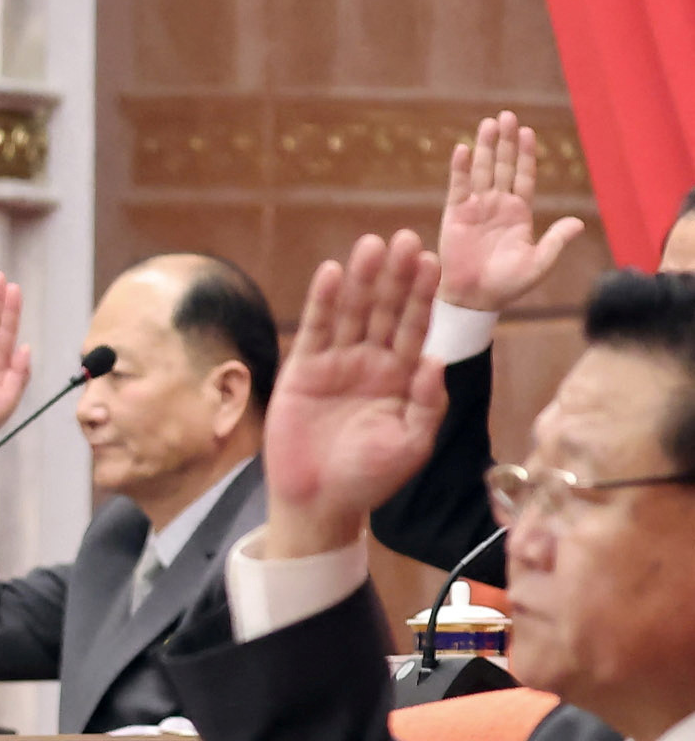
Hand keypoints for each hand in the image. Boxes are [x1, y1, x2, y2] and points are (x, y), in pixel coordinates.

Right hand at [259, 232, 448, 559]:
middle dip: (395, 276)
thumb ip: (428, 402)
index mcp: (403, 377)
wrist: (320, 502)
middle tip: (406, 238)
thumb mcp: (412, 443)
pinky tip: (331, 273)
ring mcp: (336, 364)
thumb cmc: (370, 478)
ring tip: (370, 245)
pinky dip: (322, 302)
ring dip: (361, 279)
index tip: (432, 261)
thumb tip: (436, 360)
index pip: (416, 327)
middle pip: (386, 310)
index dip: (423, 295)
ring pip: (352, 313)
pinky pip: (315, 330)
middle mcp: (371, 363)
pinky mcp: (303, 371)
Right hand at [434, 112, 593, 315]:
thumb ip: (556, 241)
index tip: (527, 132)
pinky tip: (464, 149)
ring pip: (482, 171)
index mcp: (519, 213)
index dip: (526, 154)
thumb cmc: (508, 285)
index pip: (524, 176)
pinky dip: (461, 169)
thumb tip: (578, 222)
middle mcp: (497, 206)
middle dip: (505, 141)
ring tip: (488, 123)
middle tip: (507, 115)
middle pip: (503, 166)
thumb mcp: (539, 263)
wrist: (475, 299)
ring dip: (485, 147)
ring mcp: (476, 209)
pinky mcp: (455, 216)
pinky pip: (458, 187)